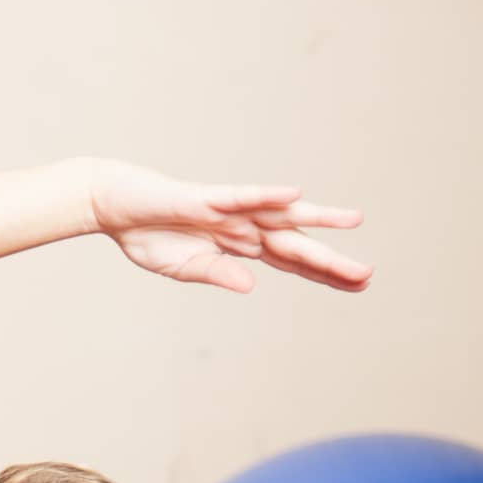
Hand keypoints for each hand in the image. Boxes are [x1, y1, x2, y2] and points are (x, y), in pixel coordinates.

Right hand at [87, 157, 372, 293]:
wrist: (113, 206)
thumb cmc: (147, 235)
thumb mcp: (183, 269)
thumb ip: (218, 274)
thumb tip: (251, 286)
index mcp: (240, 247)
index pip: (292, 264)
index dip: (324, 275)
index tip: (358, 286)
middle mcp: (243, 226)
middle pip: (295, 245)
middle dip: (330, 260)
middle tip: (369, 276)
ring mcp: (227, 210)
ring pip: (279, 214)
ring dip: (315, 217)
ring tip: (353, 221)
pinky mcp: (204, 197)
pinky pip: (240, 196)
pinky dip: (266, 195)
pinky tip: (294, 195)